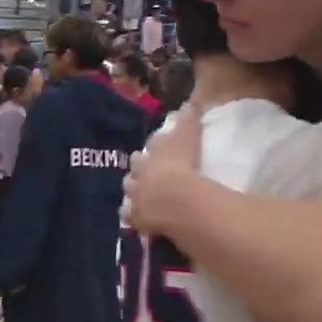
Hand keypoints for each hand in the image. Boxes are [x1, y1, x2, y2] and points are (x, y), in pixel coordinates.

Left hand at [123, 106, 203, 235]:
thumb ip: (190, 116)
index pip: (154, 142)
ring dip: (134, 189)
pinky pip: (132, 216)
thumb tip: (191, 101)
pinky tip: (139, 219)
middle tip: (146, 167)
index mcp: (155, 151)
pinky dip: (134, 216)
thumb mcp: (188, 133)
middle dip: (139, 164)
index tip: (159, 143)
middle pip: (136, 163)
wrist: (173, 197)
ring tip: (140, 193)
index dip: (157, 143)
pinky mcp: (137, 217)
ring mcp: (136, 194)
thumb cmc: (183, 163)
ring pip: (129, 188)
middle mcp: (140, 170)